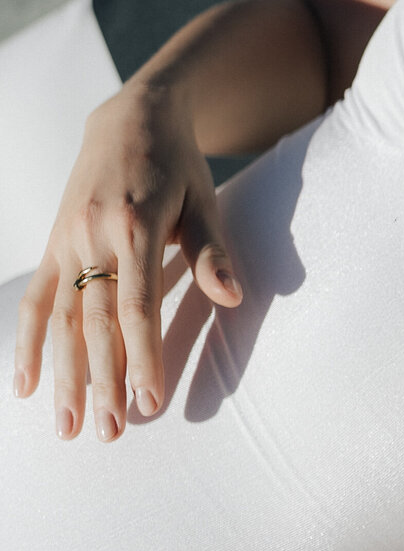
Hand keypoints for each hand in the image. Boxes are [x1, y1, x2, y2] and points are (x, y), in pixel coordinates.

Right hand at [11, 83, 242, 440]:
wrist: (132, 118)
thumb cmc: (178, 166)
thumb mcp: (204, 201)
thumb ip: (212, 252)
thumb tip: (233, 297)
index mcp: (136, 224)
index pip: (137, 305)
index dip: (142, 356)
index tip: (149, 402)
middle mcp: (94, 234)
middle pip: (94, 320)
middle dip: (102, 380)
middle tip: (110, 433)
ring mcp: (66, 238)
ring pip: (58, 317)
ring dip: (62, 375)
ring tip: (69, 425)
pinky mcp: (52, 242)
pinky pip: (35, 297)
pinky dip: (26, 342)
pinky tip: (23, 385)